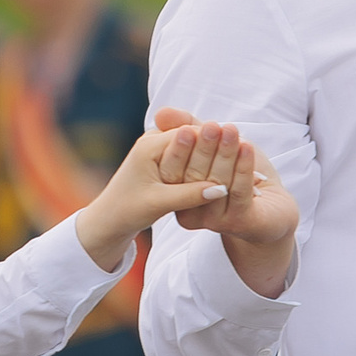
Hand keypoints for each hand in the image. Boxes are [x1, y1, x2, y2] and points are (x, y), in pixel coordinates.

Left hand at [74, 122, 244, 270]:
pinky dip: (207, 161)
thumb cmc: (128, 211)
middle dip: (219, 142)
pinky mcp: (163, 161)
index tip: (240, 146)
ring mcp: (158, 150)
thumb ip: (189, 195)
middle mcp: (154, 142)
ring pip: (194, 147)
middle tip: (247, 143)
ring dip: (215, 151)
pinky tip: (228, 167)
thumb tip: (221, 190)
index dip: (214, 142)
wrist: (108, 219)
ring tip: (244, 154)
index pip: (189, 135)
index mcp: (150, 146)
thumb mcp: (159, 204)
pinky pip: (190, 157)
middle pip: (193, 137)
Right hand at [152, 109, 299, 297]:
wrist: (271, 206)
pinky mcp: (238, 222)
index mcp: (176, 192)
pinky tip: (247, 148)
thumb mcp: (212, 144)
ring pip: (217, 183)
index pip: (172, 171)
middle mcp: (190, 209)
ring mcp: (214, 219)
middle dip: (204, 148)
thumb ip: (187, 126)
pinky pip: (239, 192)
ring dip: (226, 154)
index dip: (180, 150)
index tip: (186, 129)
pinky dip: (243, 167)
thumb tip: (160, 113)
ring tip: (232, 130)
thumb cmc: (238, 171)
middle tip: (212, 126)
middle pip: (194, 177)